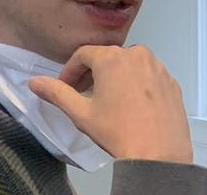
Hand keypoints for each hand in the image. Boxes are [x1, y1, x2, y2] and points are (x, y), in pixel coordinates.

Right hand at [28, 45, 193, 162]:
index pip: (83, 55)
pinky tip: (131, 104)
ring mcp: (159, 67)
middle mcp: (138, 55)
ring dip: (115, 76)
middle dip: (92, 72)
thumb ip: (57, 93)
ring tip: (106, 98)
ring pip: (130, 64)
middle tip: (82, 93)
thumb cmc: (118, 131)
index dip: (70, 71)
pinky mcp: (172, 81)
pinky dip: (136, 83)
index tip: (65, 87)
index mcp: (113, 58)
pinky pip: (148, 75)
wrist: (159, 152)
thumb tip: (34, 82)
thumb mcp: (81, 113)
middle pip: (108, 57)